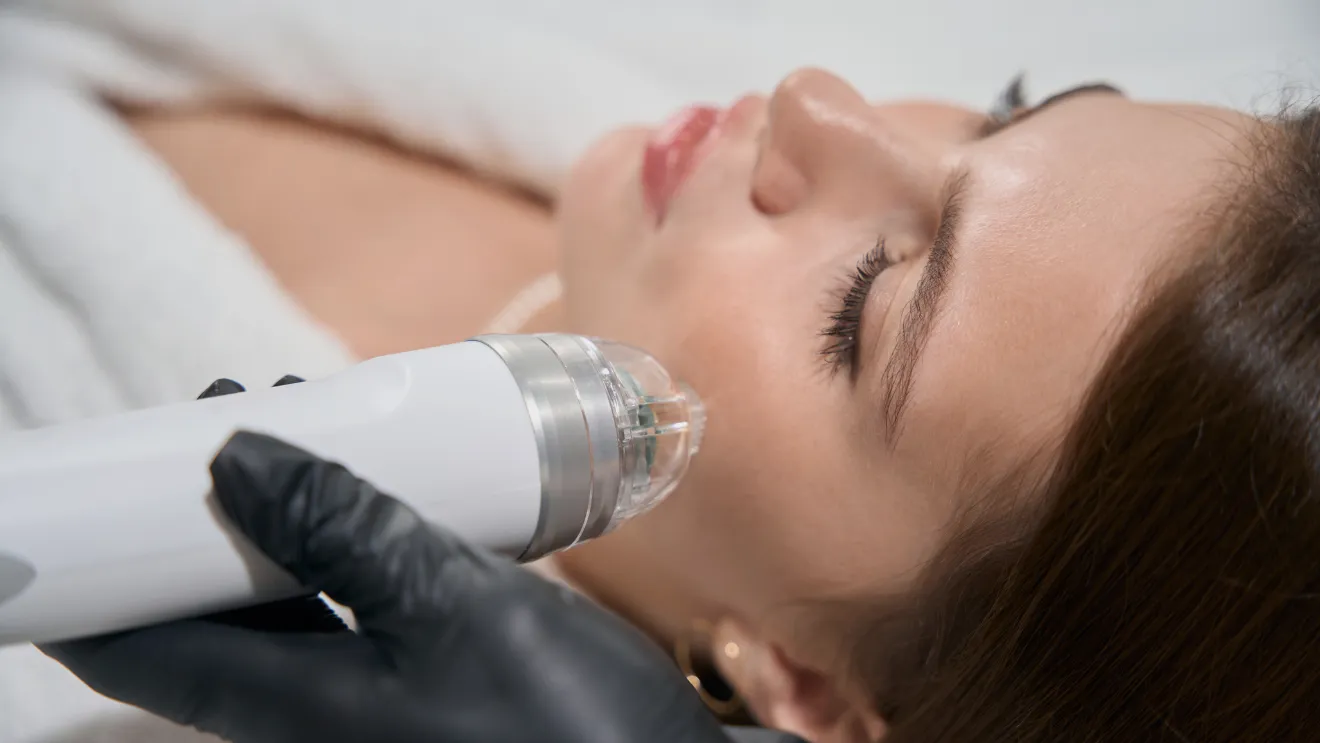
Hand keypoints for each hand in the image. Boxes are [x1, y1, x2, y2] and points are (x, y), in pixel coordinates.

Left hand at [41, 378, 804, 742]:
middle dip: (203, 511)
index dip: (98, 579)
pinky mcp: (425, 670)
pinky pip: (355, 595)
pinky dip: (348, 532)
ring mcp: (372, 692)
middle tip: (218, 418)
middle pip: (214, 608)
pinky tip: (382, 481)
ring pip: (289, 595)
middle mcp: (316, 709)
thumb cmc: (562, 719)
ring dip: (281, 511)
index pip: (148, 647)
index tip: (87, 498)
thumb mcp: (453, 607)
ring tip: (301, 422)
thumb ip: (345, 533)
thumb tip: (236, 461)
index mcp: (294, 709)